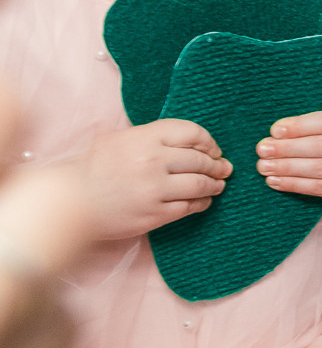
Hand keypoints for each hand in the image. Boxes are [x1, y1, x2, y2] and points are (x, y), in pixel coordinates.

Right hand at [82, 119, 227, 239]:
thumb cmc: (93, 168)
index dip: (208, 141)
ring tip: (218, 185)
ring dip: (214, 185)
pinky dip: (201, 203)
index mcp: (143, 137)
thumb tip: (190, 140)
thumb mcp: (117, 139)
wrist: (71, 201)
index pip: (191, 132)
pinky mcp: (154, 214)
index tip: (214, 149)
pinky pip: (189, 207)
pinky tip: (202, 201)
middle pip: (200, 160)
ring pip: (200, 184)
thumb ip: (150, 136)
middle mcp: (152, 161)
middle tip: (224, 168)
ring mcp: (154, 189)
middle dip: (217, 165)